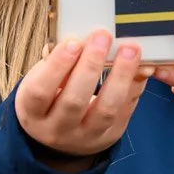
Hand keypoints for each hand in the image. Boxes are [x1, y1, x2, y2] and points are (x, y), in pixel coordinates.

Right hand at [14, 31, 149, 169]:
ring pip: (105, 110)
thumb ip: (56, 60)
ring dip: (120, 76)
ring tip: (130, 50)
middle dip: (91, 66)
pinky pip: (125, 111)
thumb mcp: (41, 79)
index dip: (57, 66)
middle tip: (103, 37)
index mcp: (32, 112)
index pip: (41, 91)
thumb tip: (77, 36)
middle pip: (74, 101)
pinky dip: (134, 86)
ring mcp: (85, 137)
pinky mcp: (110, 136)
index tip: (73, 42)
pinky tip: (141, 66)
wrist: (60, 136)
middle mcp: (56, 129)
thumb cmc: (49, 97)